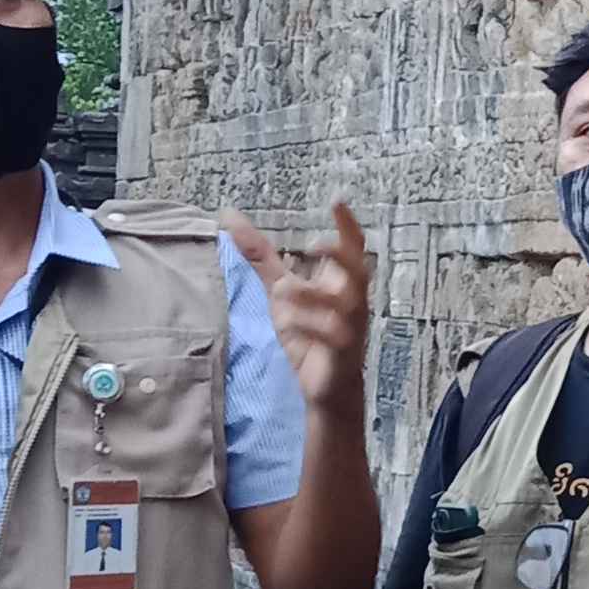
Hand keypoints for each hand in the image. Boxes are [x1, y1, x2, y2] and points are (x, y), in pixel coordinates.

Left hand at [226, 202, 373, 413]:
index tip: (338, 200)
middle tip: (316, 244)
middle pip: (359, 271)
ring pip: (344, 305)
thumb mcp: (281, 292)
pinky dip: (310, 329)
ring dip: (311, 297)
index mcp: (341, 284)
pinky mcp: (343, 353)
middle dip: (341, 256)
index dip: (348, 226)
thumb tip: (229, 217)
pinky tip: (289, 328)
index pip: (353, 249)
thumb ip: (261, 257)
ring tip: (281, 294)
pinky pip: (332, 337)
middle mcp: (352, 301)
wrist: (326, 388)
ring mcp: (351, 328)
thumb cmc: (309, 334)